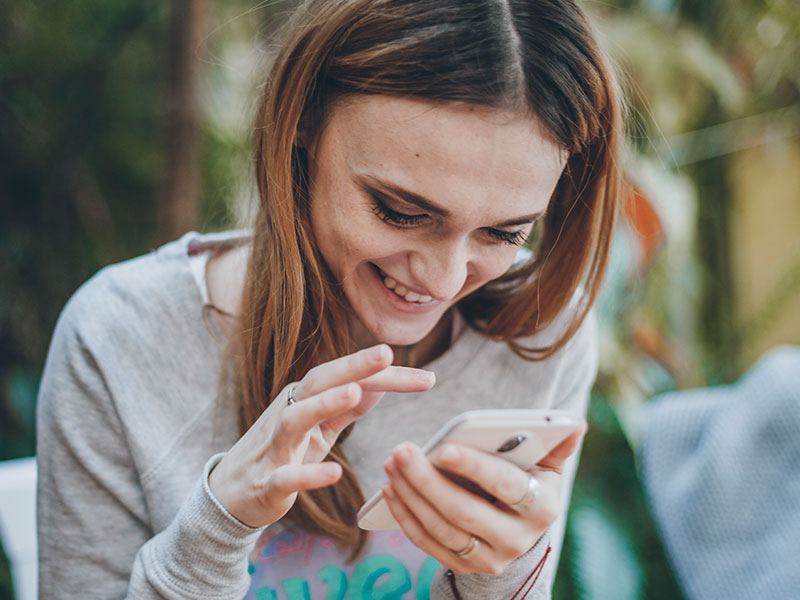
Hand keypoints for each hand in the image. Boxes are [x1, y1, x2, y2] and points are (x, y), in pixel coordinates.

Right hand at [209, 344, 434, 527]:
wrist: (229, 494)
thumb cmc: (281, 452)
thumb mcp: (318, 426)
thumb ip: (346, 405)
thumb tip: (382, 382)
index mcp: (304, 398)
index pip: (346, 376)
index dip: (384, 374)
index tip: (427, 377)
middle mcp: (287, 413)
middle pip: (318, 383)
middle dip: (352, 366)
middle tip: (387, 353)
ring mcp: (274, 447)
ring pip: (294, 419)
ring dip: (323, 404)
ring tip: (355, 395)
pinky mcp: (266, 483)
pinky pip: (286, 476)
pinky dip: (308, 475)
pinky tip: (334, 474)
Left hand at [381, 423, 585, 573]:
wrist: (520, 531)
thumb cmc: (529, 481)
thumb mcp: (546, 464)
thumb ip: (556, 442)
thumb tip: (576, 421)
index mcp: (541, 507)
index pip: (506, 486)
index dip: (475, 467)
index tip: (444, 446)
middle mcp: (517, 539)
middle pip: (465, 511)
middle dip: (428, 480)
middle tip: (402, 450)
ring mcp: (488, 558)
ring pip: (441, 528)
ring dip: (411, 494)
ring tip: (393, 463)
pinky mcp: (463, 566)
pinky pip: (427, 543)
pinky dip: (405, 516)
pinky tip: (390, 488)